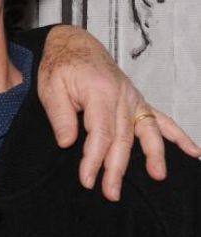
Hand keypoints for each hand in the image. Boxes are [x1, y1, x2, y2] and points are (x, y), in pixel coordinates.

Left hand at [39, 25, 200, 201]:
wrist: (74, 43)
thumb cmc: (60, 65)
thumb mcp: (50, 87)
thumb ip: (60, 115)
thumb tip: (67, 143)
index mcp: (99, 92)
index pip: (100, 133)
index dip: (94, 159)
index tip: (87, 180)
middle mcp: (122, 96)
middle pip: (123, 138)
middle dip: (118, 168)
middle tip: (111, 192)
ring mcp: (133, 98)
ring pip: (147, 131)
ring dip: (154, 155)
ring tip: (158, 176)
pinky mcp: (137, 101)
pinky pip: (161, 119)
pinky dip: (178, 136)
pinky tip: (193, 152)